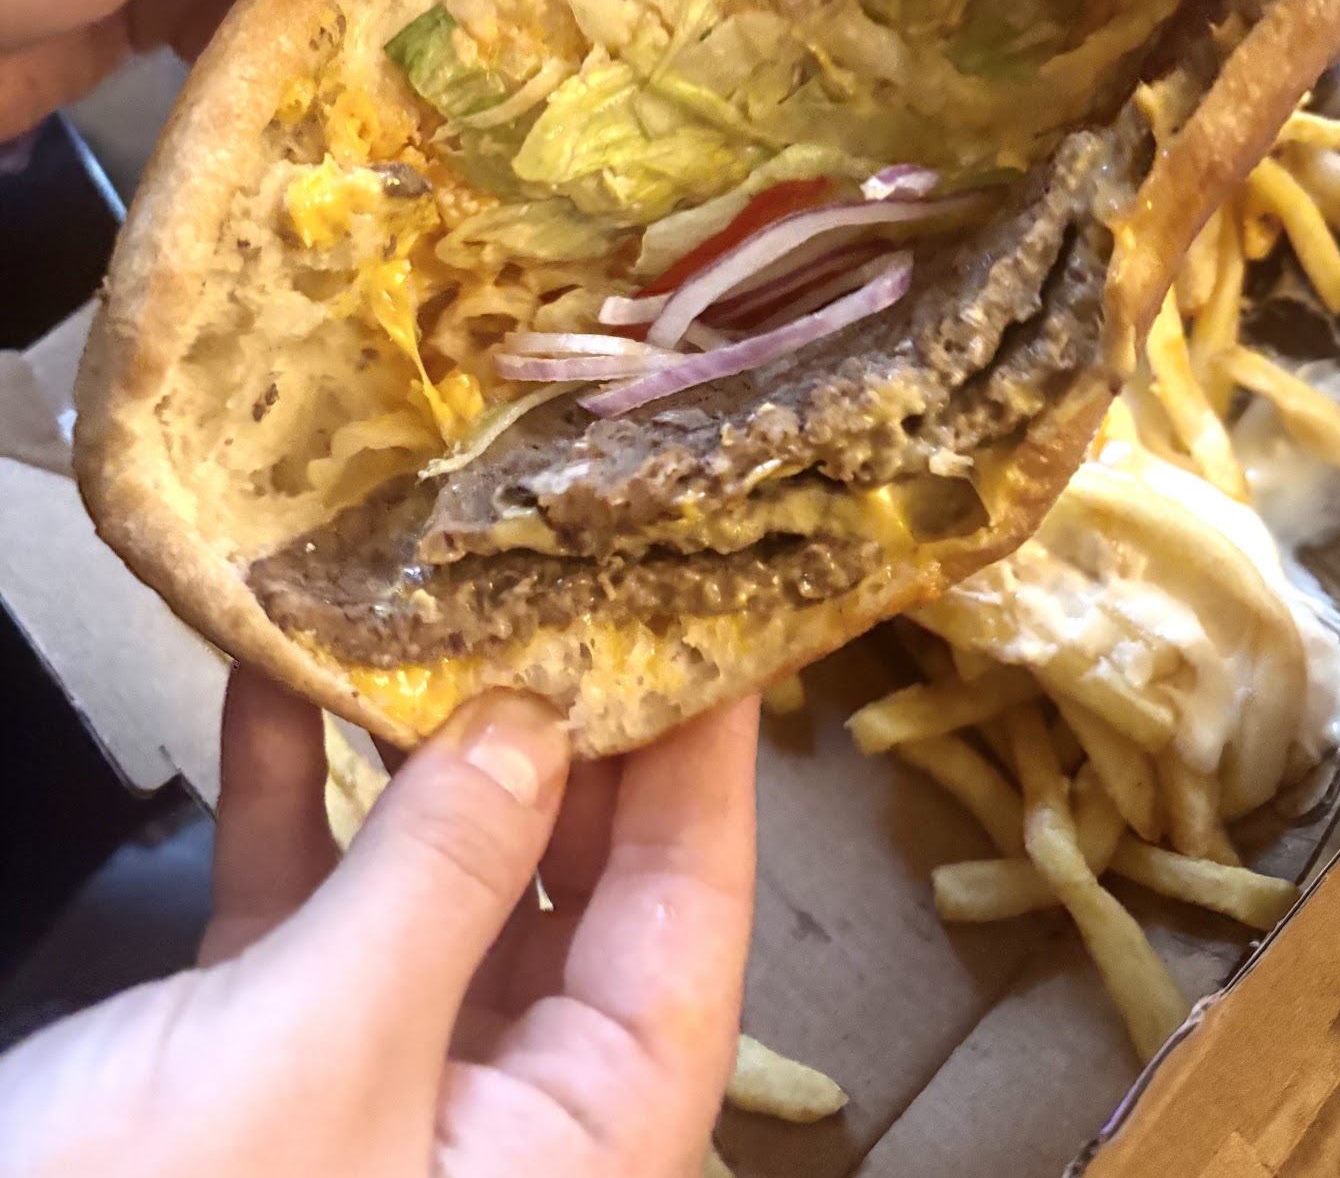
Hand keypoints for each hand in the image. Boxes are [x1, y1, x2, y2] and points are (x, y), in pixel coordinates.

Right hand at [0, 673, 757, 1176]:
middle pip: (576, 890)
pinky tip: (275, 673)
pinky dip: (296, 793)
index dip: (704, 772)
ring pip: (440, 881)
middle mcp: (505, 1117)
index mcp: (582, 1149)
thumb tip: (536, 725)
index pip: (689, 927)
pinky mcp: (265, 1060)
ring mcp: (384, 1082)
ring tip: (425, 601)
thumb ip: (446, 879)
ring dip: (414, 746)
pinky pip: (312, 901)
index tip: (710, 627)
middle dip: (560, 735)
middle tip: (564, 583)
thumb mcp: (329, 1049)